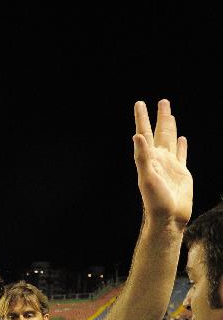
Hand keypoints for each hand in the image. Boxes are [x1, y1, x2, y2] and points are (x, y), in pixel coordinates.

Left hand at [133, 100, 191, 227]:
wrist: (169, 218)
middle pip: (160, 132)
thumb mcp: (147, 177)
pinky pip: (181, 154)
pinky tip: (181, 139)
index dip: (142, 118)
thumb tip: (137, 136)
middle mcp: (159, 159)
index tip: (140, 103)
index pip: (145, 132)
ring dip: (170, 127)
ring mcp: (170, 165)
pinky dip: (181, 146)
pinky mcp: (181, 172)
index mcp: (149, 158)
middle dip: (160, 117)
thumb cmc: (155, 201)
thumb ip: (142, 157)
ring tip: (170, 114)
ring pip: (171, 140)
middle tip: (162, 101)